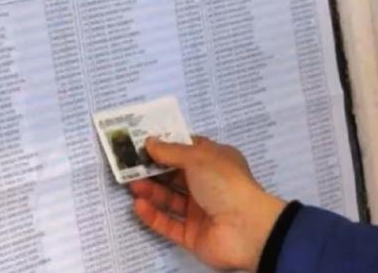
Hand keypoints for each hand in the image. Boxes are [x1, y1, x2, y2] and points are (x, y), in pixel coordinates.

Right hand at [129, 136, 285, 271]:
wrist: (247, 228)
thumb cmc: (225, 183)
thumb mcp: (197, 157)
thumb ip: (170, 151)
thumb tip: (150, 142)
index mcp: (216, 162)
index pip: (188, 151)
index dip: (167, 146)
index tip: (143, 143)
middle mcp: (208, 185)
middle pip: (175, 176)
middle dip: (153, 170)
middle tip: (130, 165)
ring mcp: (200, 211)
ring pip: (170, 199)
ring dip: (151, 191)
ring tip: (132, 184)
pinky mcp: (193, 235)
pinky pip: (169, 224)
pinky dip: (153, 215)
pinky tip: (139, 205)